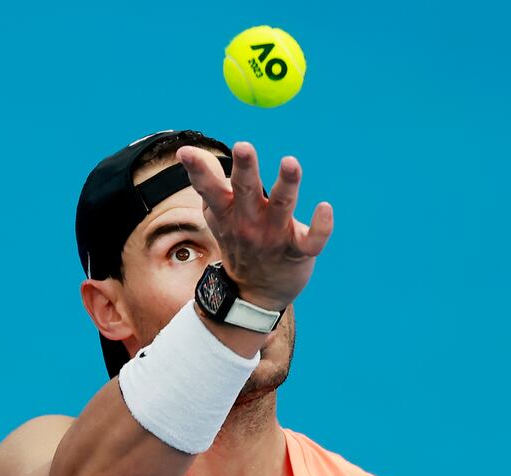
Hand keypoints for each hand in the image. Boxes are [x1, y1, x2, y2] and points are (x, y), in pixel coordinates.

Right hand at [176, 141, 333, 310]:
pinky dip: (320, 226)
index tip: (185, 152)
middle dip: (245, 168)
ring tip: (290, 162)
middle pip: (246, 191)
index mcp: (228, 212)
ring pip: (281, 206)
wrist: (254, 294)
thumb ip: (207, 182)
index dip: (198, 170)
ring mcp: (274, 237)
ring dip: (286, 184)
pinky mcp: (298, 251)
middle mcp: (249, 222)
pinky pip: (312, 240)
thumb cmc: (238, 242)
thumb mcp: (217, 214)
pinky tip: (325, 207)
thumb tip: (186, 150)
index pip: (209, 188)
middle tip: (243, 146)